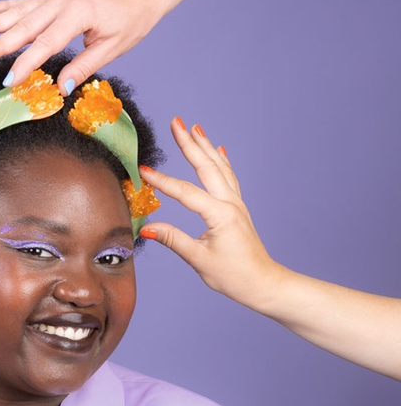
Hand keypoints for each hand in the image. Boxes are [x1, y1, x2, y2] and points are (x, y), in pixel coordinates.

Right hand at [0, 0, 164, 93]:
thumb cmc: (131, 20)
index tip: (7, 81)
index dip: (24, 64)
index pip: (45, 44)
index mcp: (77, 14)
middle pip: (24, 26)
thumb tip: (60, 88)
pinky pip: (26, 1)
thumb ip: (83, 67)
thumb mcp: (112, 49)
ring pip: (19, 11)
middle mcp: (62, 2)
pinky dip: (5, 5)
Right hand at [138, 118, 283, 310]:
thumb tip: (146, 227)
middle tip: (176, 122)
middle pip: (206, 167)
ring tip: (194, 128)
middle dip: (189, 143)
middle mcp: (230, 204)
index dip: (162, 181)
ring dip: (205, 147)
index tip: (143, 169)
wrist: (262, 283)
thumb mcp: (199, 259)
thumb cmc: (233, 275)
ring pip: (219, 167)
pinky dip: (221, 161)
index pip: (185, 192)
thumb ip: (173, 239)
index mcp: (219, 215)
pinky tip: (218, 151)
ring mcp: (236, 204)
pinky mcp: (237, 209)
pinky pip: (229, 177)